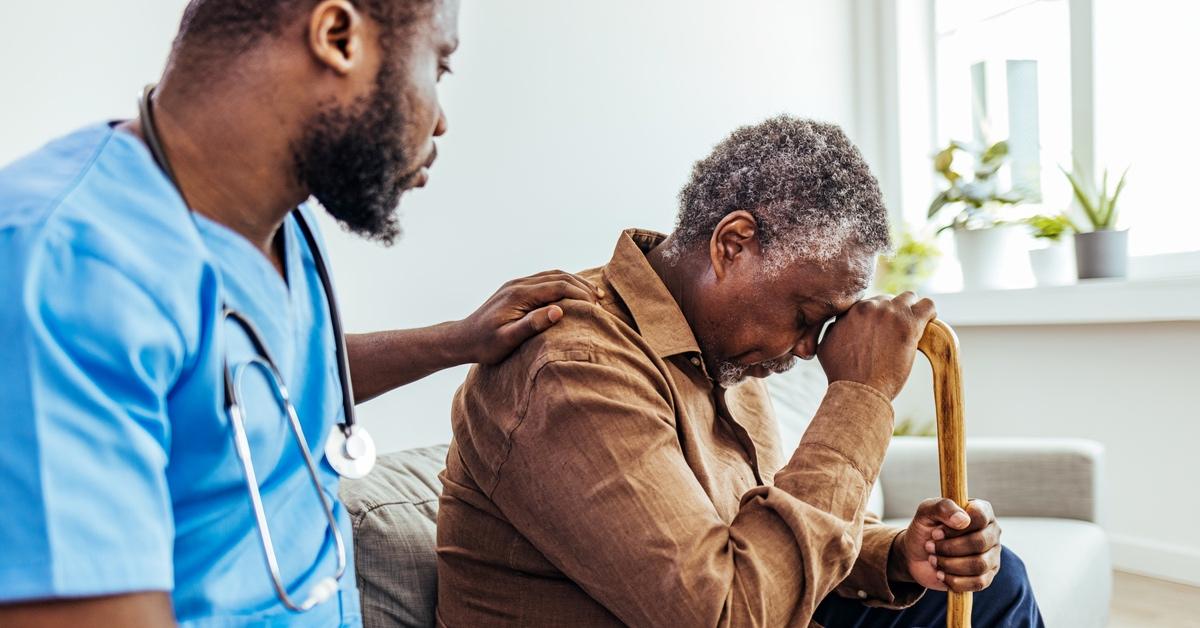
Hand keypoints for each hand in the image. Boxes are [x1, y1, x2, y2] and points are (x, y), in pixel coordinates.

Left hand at [453, 270, 602, 364]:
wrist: (462, 339)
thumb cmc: (485, 345)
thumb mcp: (507, 340)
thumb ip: (532, 325)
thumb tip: (558, 311)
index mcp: (519, 294)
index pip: (558, 286)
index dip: (580, 294)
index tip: (595, 307)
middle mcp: (518, 284)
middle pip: (558, 276)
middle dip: (581, 286)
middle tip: (599, 301)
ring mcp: (516, 284)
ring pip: (552, 275)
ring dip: (574, 282)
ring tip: (592, 296)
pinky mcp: (515, 289)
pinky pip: (544, 280)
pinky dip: (562, 284)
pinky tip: (572, 294)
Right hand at [816, 292, 936, 399]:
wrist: (859, 389)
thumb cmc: (842, 373)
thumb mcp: (826, 346)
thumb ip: (833, 329)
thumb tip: (839, 325)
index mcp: (853, 309)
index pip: (871, 303)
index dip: (876, 317)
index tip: (881, 330)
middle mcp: (872, 306)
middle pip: (889, 299)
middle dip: (892, 313)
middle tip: (895, 333)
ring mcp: (892, 313)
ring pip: (909, 297)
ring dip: (910, 310)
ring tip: (913, 326)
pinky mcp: (910, 325)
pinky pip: (928, 306)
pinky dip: (929, 312)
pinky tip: (928, 322)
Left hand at [892, 498, 1001, 591]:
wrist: (917, 555)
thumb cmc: (925, 529)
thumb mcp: (926, 512)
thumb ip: (942, 507)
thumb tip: (963, 520)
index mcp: (981, 511)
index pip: (980, 516)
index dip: (956, 527)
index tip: (936, 532)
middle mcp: (991, 533)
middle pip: (980, 542)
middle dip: (949, 548)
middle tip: (929, 546)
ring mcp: (991, 556)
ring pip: (979, 564)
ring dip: (949, 564)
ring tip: (933, 559)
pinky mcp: (986, 577)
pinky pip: (978, 583)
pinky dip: (954, 580)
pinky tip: (941, 574)